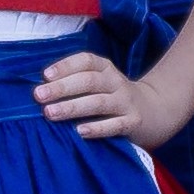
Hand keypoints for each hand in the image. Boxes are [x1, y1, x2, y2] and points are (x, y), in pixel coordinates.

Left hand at [32, 47, 170, 147]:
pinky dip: (97, 128)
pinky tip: (79, 132)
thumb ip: (76, 82)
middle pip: (88, 81)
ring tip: (50, 113)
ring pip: (98, 102)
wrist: (155, 111)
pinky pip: (115, 125)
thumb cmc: (113, 97)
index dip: (66, 66)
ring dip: (72, 107)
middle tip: (39, 96)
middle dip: (62, 88)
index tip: (45, 75)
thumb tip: (40, 88)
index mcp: (105, 69)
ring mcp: (126, 102)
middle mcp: (116, 82)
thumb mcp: (99, 83)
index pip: (86, 61)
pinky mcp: (134, 122)